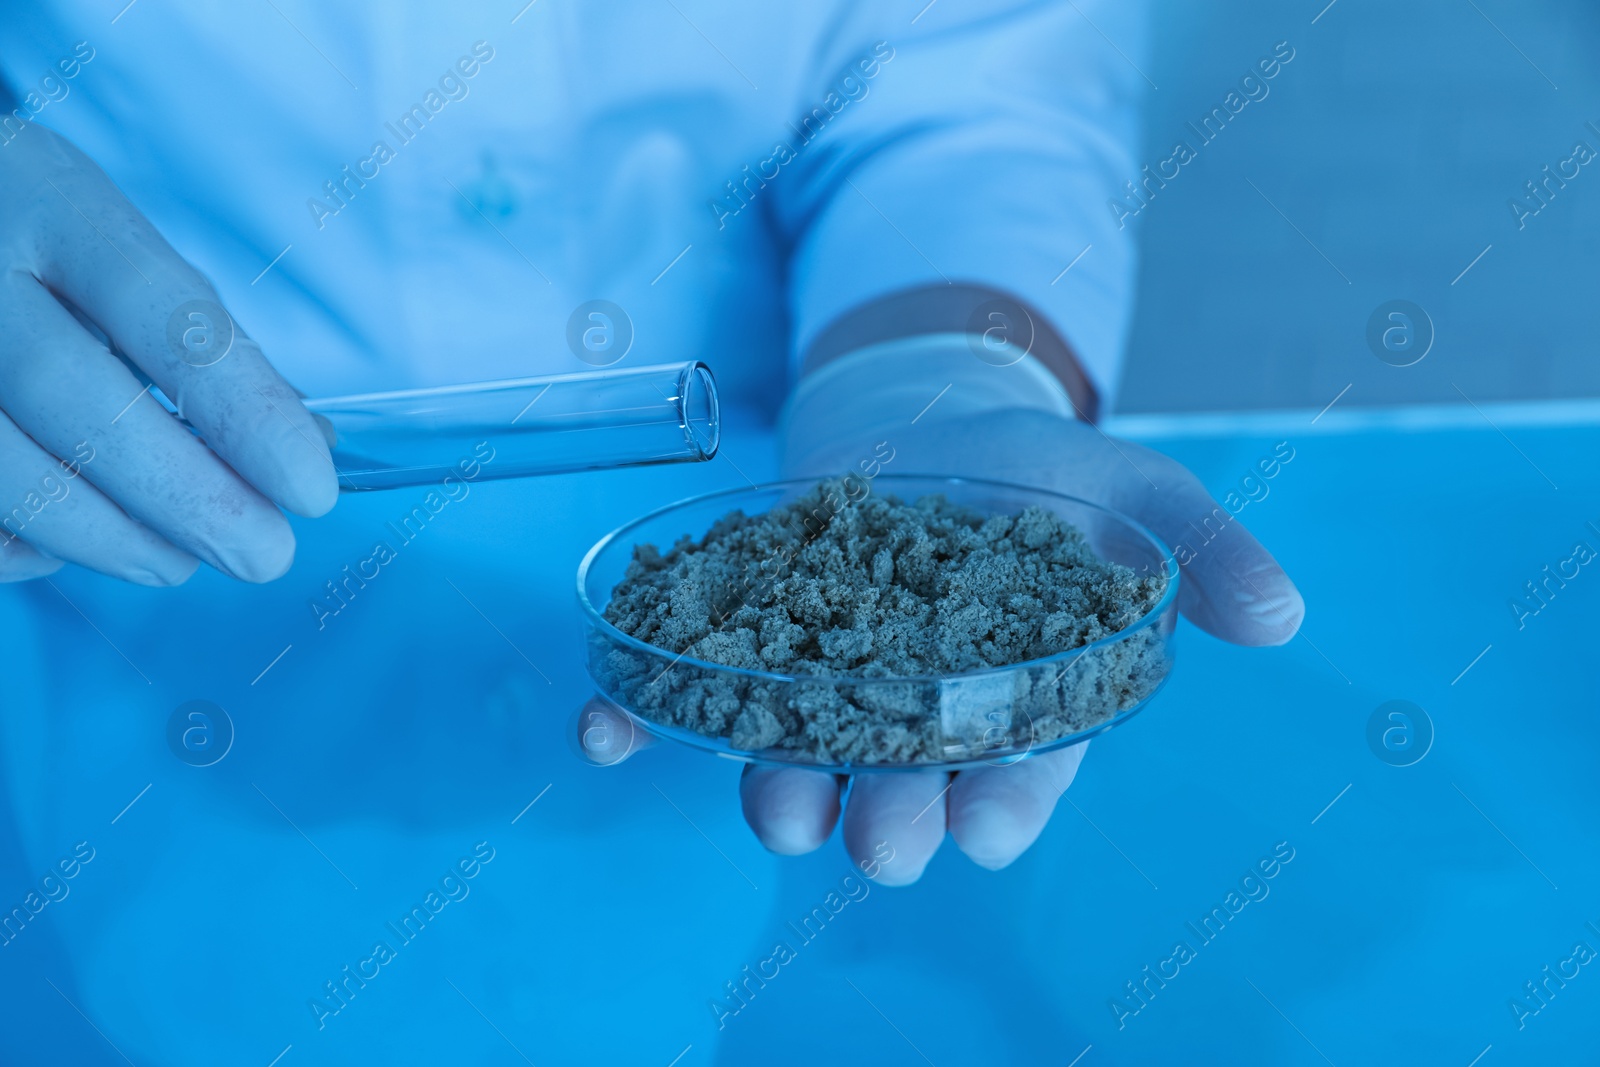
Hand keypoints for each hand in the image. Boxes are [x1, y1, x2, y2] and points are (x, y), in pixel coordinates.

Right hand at [0, 125, 335, 584]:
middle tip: (263, 554)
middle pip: (75, 395)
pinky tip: (66, 546)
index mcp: (52, 202)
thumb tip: (306, 447)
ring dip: (106, 535)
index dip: (243, 408)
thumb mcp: (115, 246)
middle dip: (184, 494)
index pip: (165, 311)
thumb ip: (205, 342)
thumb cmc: (30, 236)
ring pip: (2, 463)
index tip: (311, 487)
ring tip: (175, 563)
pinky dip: (17, 542)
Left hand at [574, 406, 1302, 884]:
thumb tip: (1285, 614)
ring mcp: (823, 685)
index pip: (1017, 778)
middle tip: (881, 840)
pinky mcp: (749, 642)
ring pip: (799, 760)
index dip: (1004, 806)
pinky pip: (692, 694)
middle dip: (892, 818)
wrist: (928, 417)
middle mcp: (913, 717)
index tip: (986, 826)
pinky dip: (643, 720)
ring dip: (780, 789)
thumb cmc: (1039, 469)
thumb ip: (1200, 547)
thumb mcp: (1130, 489)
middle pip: (901, 787)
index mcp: (1010, 704)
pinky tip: (607, 734)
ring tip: (777, 801)